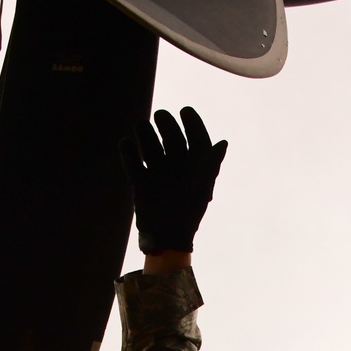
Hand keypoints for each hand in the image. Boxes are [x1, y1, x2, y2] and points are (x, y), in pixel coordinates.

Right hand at [121, 106, 227, 255]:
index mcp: (197, 167)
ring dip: (145, 133)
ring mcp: (158, 174)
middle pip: (172, 136)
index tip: (184, 111)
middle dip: (166, 123)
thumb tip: (223, 142)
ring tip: (141, 127)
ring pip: (150, 144)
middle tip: (160, 116)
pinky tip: (126, 144)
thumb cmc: (189, 214)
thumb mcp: (202, 187)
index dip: (192, 122)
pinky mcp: (140, 183)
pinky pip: (131, 162)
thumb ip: (211, 164)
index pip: (197, 137)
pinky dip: (127, 151)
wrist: (167, 239)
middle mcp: (178, 167)